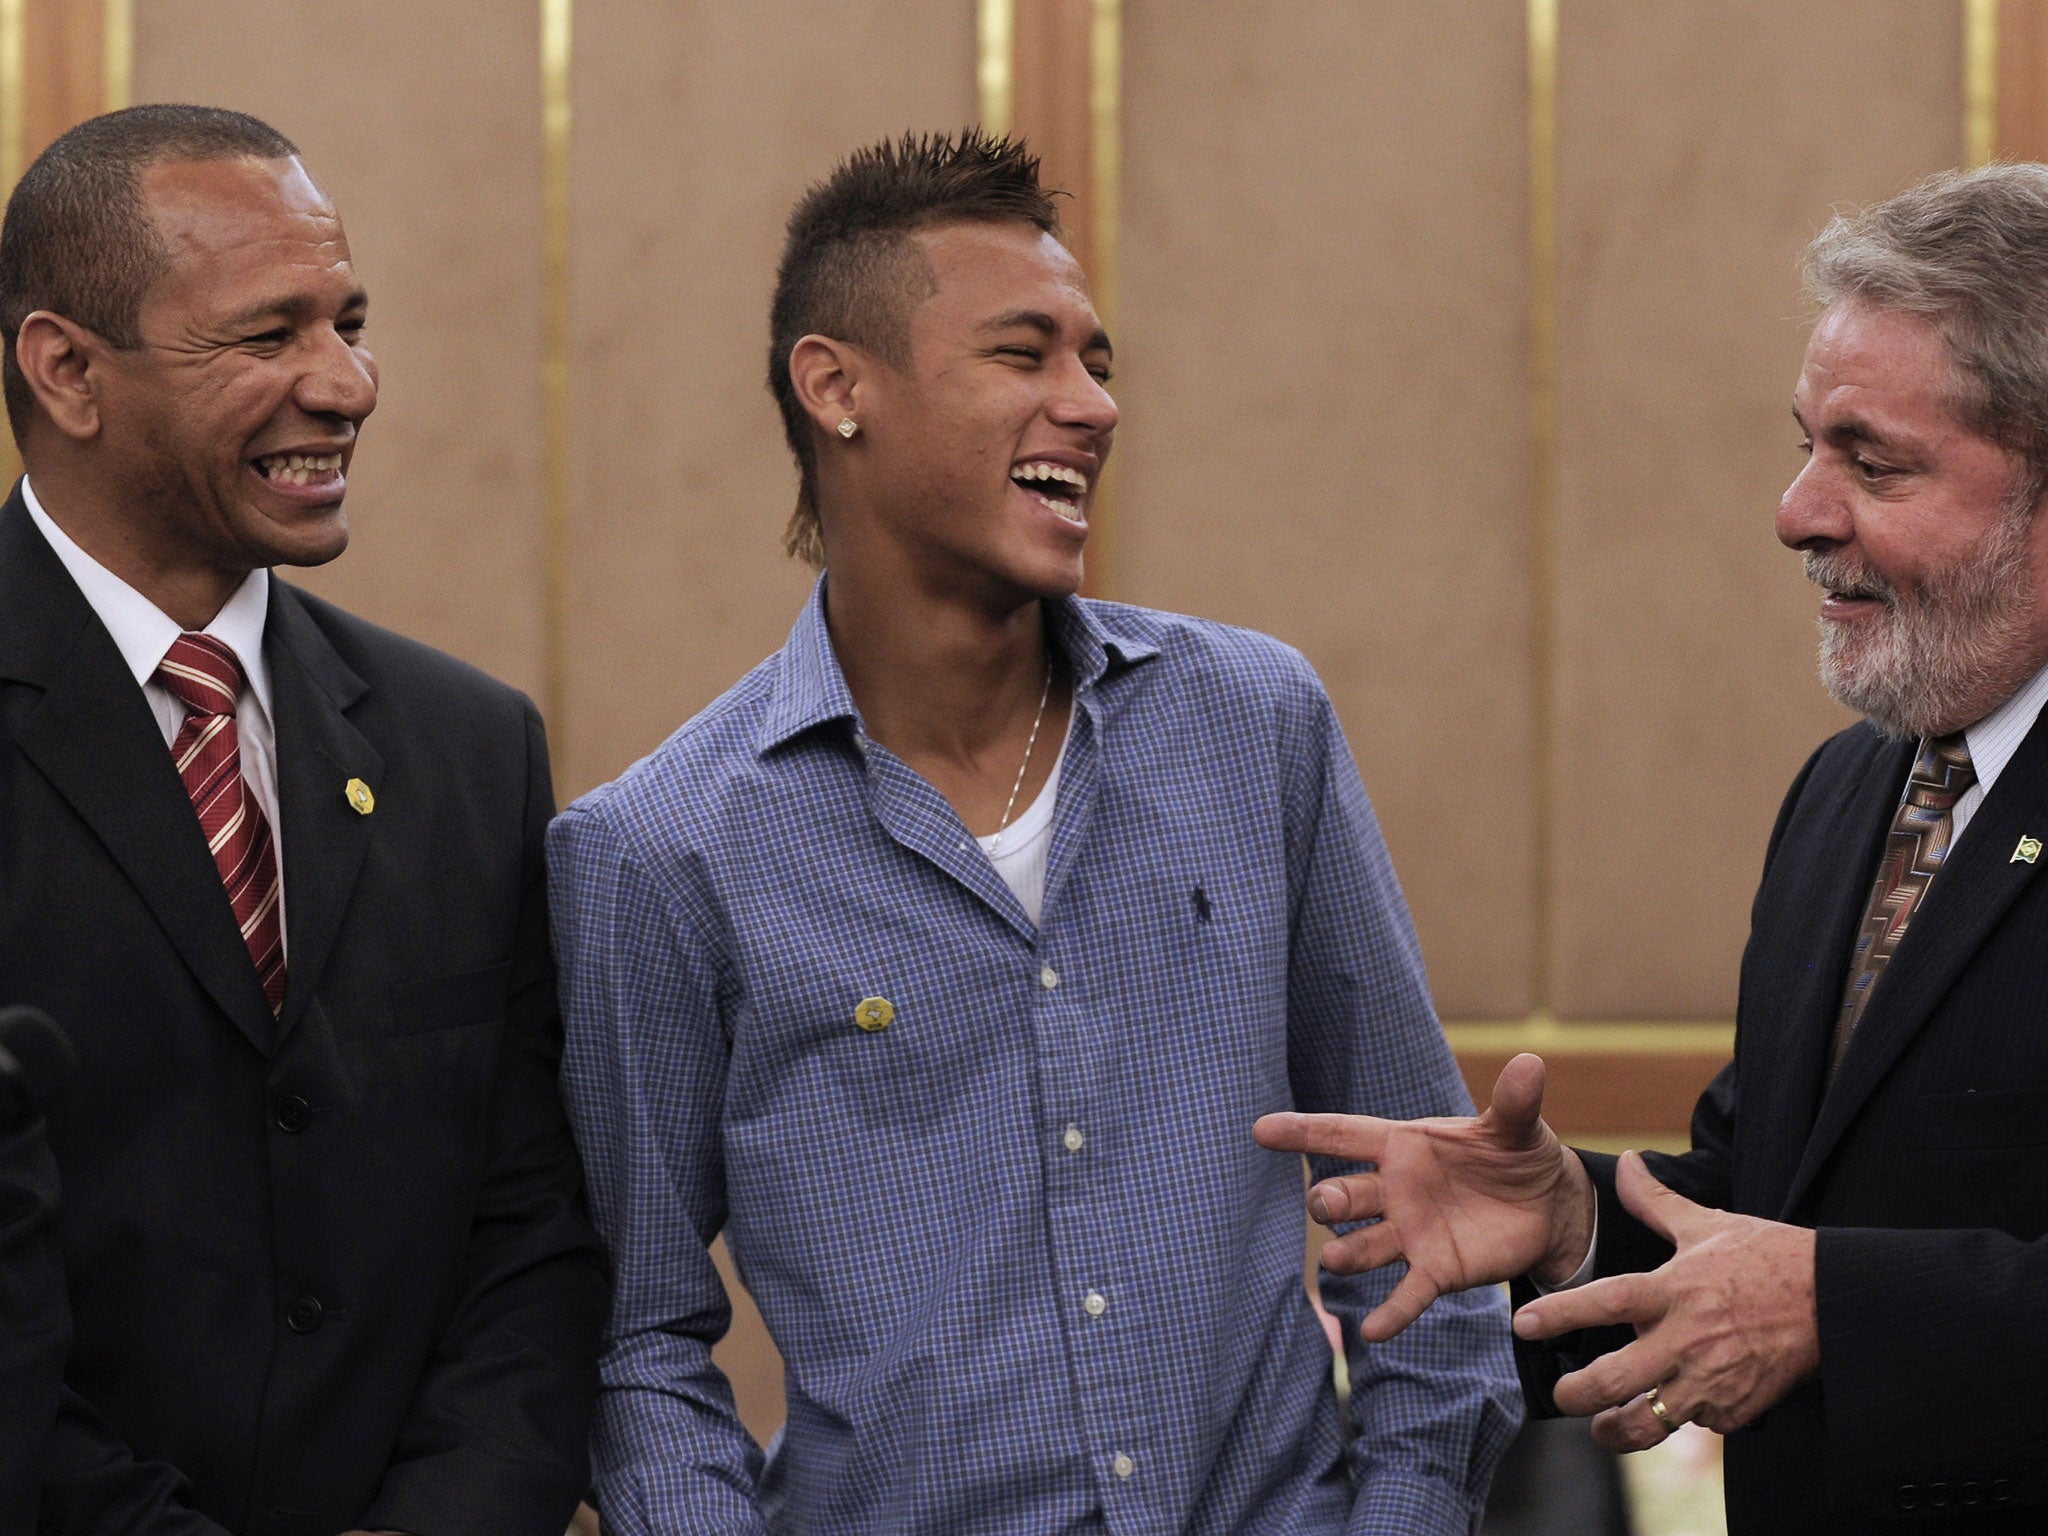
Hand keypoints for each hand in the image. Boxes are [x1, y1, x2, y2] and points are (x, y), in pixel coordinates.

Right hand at [1252, 1053, 1593, 1340]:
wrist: (1546, 1203)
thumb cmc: (1515, 1152)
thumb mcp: (1517, 1125)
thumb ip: (1514, 1101)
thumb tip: (1530, 1062)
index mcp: (1404, 1145)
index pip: (1343, 1134)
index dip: (1303, 1132)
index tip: (1261, 1131)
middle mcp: (1396, 1190)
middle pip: (1346, 1194)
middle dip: (1329, 1200)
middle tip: (1324, 1206)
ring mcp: (1412, 1233)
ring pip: (1367, 1245)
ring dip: (1350, 1254)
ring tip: (1335, 1262)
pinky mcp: (1437, 1271)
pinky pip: (1409, 1294)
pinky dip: (1392, 1313)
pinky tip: (1373, 1332)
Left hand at [1513, 1150, 1818, 1451]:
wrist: (1835, 1299)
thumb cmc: (1766, 1257)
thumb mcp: (1707, 1224)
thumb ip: (1655, 1203)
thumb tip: (1627, 1160)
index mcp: (1673, 1290)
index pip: (1603, 1303)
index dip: (1559, 1315)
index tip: (1523, 1325)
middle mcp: (1686, 1339)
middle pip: (1613, 1381)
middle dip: (1577, 1396)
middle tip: (1563, 1396)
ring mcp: (1712, 1379)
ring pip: (1648, 1421)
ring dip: (1618, 1431)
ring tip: (1604, 1427)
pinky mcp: (1737, 1409)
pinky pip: (1697, 1423)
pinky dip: (1684, 1418)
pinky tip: (1680, 1402)